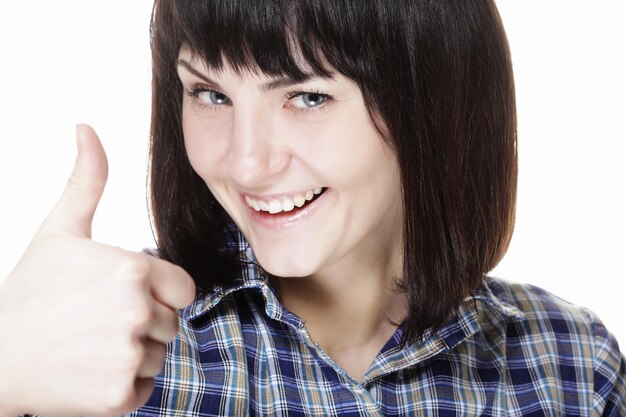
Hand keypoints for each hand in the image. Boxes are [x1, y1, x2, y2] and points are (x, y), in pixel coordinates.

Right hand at [0, 125, 195, 416]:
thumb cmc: (30, 289)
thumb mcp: (59, 229)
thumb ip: (86, 180)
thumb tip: (86, 128)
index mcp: (132, 268)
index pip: (183, 287)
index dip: (158, 292)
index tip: (122, 294)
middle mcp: (137, 311)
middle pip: (172, 321)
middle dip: (144, 321)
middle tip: (96, 321)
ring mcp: (127, 355)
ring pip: (160, 354)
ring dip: (134, 354)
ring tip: (89, 344)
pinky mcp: (117, 394)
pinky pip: (144, 387)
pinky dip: (123, 385)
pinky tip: (87, 370)